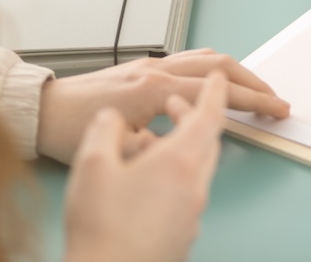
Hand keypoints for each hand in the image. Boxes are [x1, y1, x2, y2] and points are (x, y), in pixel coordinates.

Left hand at [37, 48, 289, 163]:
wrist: (42, 109)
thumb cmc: (71, 130)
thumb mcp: (119, 148)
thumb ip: (159, 142)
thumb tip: (186, 141)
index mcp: (155, 88)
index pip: (220, 92)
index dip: (255, 101)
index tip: (278, 109)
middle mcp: (158, 69)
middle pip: (223, 67)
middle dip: (255, 83)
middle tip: (276, 100)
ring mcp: (152, 63)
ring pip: (209, 57)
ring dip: (237, 71)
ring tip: (255, 88)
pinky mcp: (145, 65)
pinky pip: (191, 57)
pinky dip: (214, 66)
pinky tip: (218, 77)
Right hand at [63, 71, 227, 261]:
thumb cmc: (102, 228)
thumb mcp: (92, 166)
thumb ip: (105, 131)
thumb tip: (110, 117)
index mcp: (181, 161)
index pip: (210, 115)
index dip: (215, 92)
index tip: (218, 79)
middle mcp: (195, 184)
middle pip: (208, 139)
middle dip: (195, 116)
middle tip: (175, 103)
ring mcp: (192, 211)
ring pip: (197, 166)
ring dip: (184, 145)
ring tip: (154, 138)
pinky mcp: (183, 232)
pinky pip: (187, 190)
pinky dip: (176, 172)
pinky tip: (148, 178)